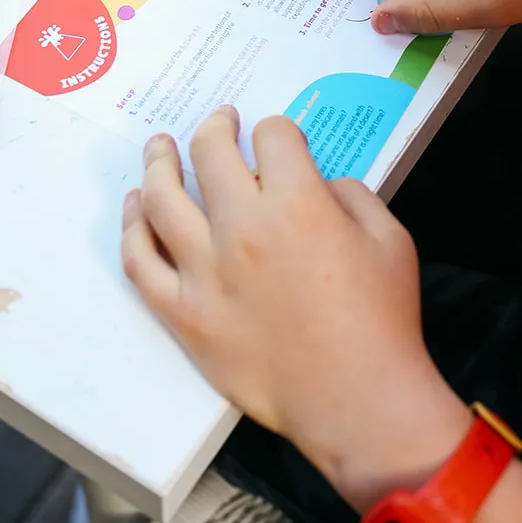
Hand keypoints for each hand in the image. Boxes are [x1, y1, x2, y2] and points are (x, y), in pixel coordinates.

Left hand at [122, 109, 468, 508]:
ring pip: (161, 199)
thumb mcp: (390, 238)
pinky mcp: (184, 314)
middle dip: (216, 127)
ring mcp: (205, 273)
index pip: (273, 136)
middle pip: (210, 153)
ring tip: (159, 147)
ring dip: (158, 163)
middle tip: (220, 122)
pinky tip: (135, 207)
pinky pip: (141, 263)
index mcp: (298, 204)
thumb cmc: (382, 320)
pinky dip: (132, 228)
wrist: (358, 400)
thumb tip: (316, 184)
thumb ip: (351, 195)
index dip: (279, 130)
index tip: (280, 141)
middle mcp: (243, 230)